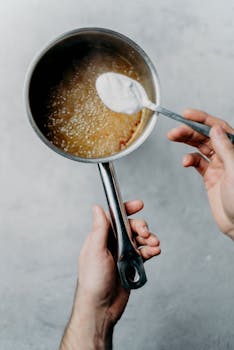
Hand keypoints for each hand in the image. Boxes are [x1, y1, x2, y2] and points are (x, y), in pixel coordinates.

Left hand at [60, 200, 159, 349]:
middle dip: (141, 227)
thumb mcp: (95, 250)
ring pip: (140, 239)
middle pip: (131, 227)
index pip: (115, 217)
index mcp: (101, 237)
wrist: (101, 306)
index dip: (127, 209)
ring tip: (154, 244)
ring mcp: (122, 254)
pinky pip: (144, 253)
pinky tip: (155, 252)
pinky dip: (151, 250)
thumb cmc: (93, 280)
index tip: (139, 204)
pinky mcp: (131, 264)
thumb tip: (97, 207)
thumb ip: (99, 228)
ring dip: (149, 239)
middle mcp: (112, 243)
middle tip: (146, 233)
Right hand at [168, 109, 233, 238]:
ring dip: (186, 142)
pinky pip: (197, 163)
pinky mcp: (211, 177)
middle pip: (206, 136)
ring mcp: (219, 166)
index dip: (202, 119)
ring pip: (200, 147)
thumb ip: (225, 149)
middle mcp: (228, 155)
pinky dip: (189, 160)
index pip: (219, 128)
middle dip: (189, 131)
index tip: (186, 114)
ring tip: (173, 138)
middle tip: (174, 131)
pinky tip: (185, 162)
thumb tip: (215, 129)